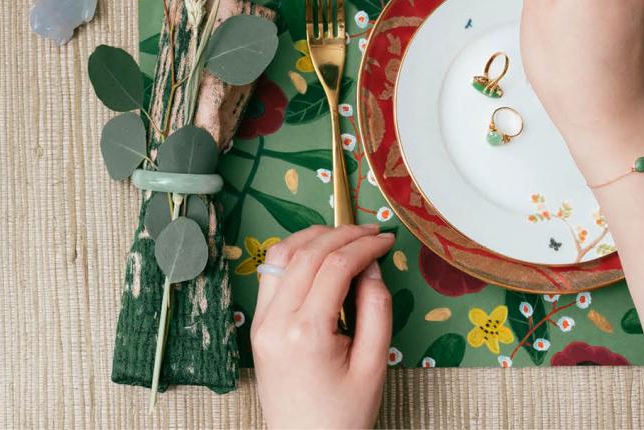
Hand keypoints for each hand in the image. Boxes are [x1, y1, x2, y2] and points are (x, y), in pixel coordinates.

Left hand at [249, 224, 393, 429]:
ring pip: (280, 256)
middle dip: (341, 235)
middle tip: (370, 231)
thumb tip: (371, 266)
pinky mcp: (257, 326)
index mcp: (306, 333)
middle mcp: (275, 322)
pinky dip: (293, 255)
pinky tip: (317, 254)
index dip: (364, 246)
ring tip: (345, 235)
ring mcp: (260, 323)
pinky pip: (271, 275)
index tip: (386, 240)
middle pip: (306, 254)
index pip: (334, 267)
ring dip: (313, 237)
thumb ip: (376, 310)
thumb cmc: (343, 415)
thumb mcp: (373, 365)